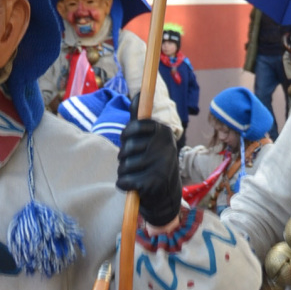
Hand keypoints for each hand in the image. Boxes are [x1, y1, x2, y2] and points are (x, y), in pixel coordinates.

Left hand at [117, 96, 180, 225]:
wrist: (166, 195)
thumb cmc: (152, 160)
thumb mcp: (149, 138)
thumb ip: (140, 117)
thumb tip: (137, 94)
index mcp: (164, 131)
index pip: (133, 127)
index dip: (126, 136)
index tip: (130, 141)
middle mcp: (165, 146)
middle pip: (126, 148)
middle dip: (124, 157)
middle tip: (135, 162)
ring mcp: (160, 165)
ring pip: (123, 166)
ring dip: (124, 172)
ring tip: (136, 174)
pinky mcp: (153, 183)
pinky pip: (123, 181)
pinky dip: (124, 185)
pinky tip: (134, 186)